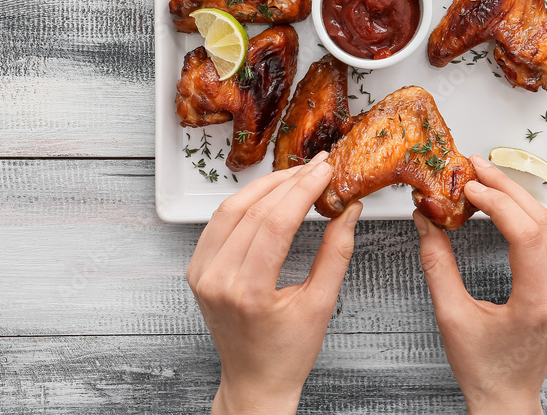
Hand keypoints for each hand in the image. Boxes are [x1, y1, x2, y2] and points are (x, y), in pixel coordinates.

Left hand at [186, 152, 362, 413]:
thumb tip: (349, 210)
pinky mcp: (198, 270)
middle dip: (288, 182)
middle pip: (253, 210)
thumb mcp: (320, 304)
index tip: (324, 170)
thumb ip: (337, 252)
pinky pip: (218, 222)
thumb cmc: (287, 354)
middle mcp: (217, 279)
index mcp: (248, 292)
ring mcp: (202, 274)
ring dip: (265, 186)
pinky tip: (268, 194)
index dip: (302, 189)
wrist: (255, 381)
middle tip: (317, 166)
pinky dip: (244, 202)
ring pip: (231, 209)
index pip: (275, 222)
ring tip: (296, 174)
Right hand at [413, 154, 546, 414]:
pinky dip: (526, 215)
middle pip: (542, 222)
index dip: (498, 203)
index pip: (525, 235)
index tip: (471, 186)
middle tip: (476, 167)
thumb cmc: (482, 368)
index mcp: (536, 302)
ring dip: (518, 198)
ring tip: (486, 179)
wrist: (507, 398)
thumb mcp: (451, 315)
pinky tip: (504, 204)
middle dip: (507, 188)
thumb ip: (437, 264)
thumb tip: (426, 222)